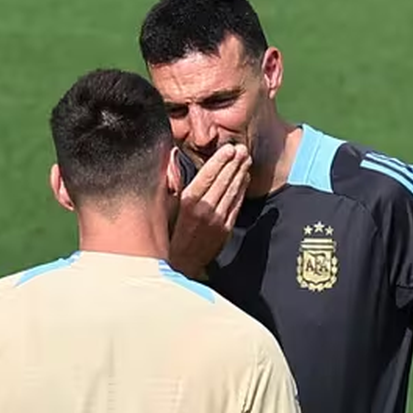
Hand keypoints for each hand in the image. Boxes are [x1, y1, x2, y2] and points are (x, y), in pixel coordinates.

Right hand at [169, 143, 250, 277]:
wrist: (181, 264)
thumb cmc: (170, 233)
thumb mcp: (166, 207)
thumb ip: (173, 183)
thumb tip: (171, 157)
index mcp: (188, 202)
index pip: (208, 176)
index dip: (220, 161)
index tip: (229, 149)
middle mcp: (205, 209)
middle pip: (224, 181)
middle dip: (235, 163)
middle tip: (243, 149)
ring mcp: (218, 220)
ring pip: (233, 191)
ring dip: (241, 173)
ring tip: (247, 159)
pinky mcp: (226, 228)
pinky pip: (236, 204)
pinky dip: (242, 189)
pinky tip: (245, 178)